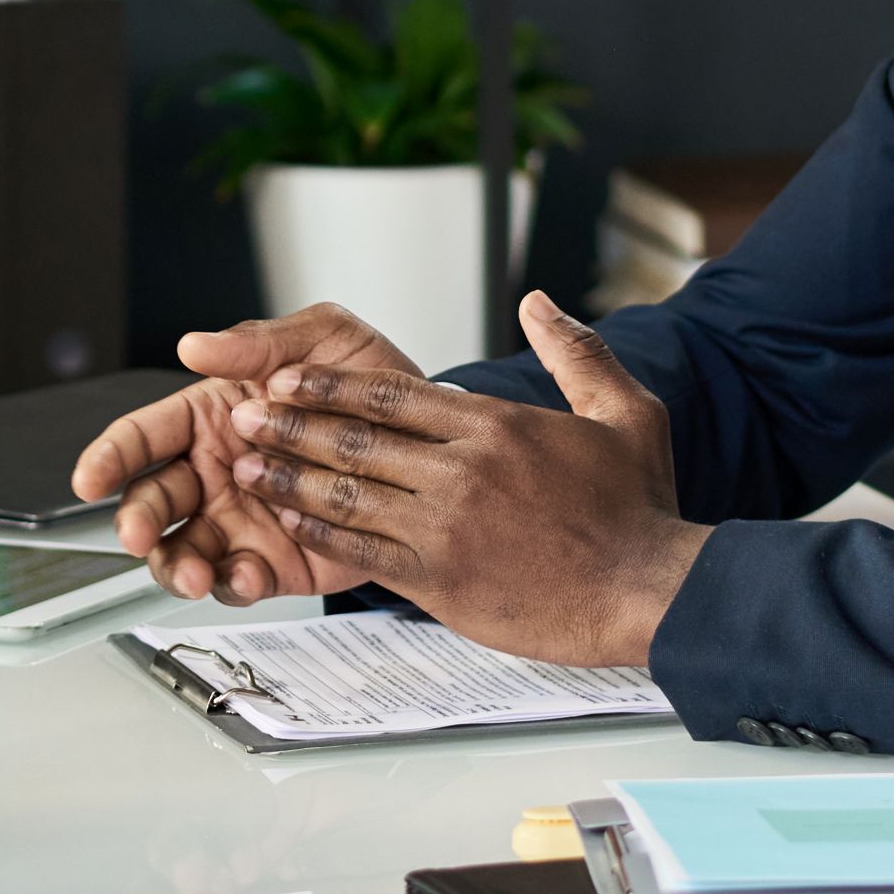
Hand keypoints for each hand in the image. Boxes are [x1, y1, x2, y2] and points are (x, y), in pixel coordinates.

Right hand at [72, 305, 424, 602]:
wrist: (426, 440)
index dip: (109, 456)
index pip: (143, 435)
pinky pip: (239, 580)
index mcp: (208, 417)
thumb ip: (258, 344)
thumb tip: (195, 344)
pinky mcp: (275, 561)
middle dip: (136, 520)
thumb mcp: (321, 340)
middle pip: (150, 501)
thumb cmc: (366, 384)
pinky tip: (249, 573)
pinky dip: (236, 582)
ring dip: (177, 567)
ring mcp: (239, 520)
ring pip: (181, 552)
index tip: (89, 478)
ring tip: (195, 574)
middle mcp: (213, 472)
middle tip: (136, 533)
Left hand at [217, 290, 707, 665]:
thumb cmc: (638, 510)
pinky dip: (320, 536)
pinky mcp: (442, 581)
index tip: (285, 376)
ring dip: (289, 478)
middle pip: (357, 439)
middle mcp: (462, 471)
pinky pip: (364, 552)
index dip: (329, 384)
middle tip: (242, 414)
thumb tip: (537, 302)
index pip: (391, 392)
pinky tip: (288, 527)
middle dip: (291, 425)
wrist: (651, 591)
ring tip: (244, 467)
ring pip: (348, 495)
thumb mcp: (625, 411)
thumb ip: (575, 351)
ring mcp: (447, 527)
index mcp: (495, 426)